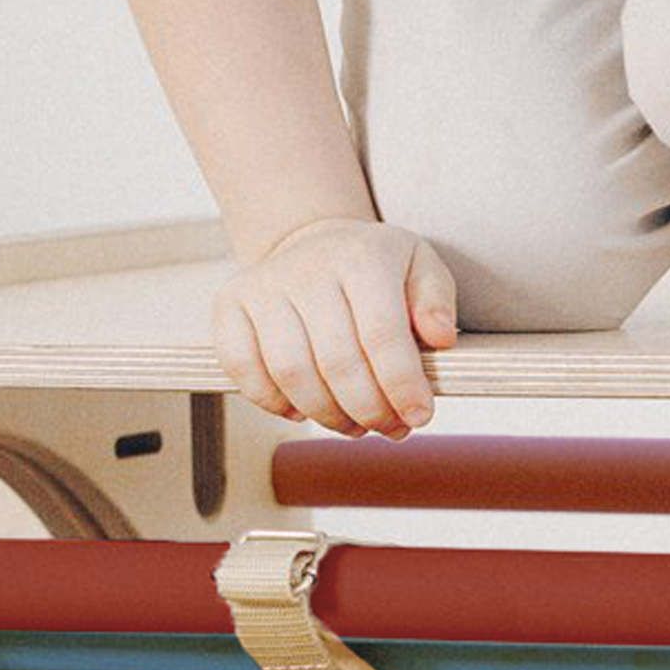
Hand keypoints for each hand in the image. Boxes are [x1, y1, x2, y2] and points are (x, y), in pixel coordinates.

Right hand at [214, 215, 456, 436]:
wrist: (314, 242)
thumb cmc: (373, 266)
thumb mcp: (420, 268)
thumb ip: (436, 302)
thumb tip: (440, 336)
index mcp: (360, 259)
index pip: (382, 336)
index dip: (402, 387)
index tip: (420, 416)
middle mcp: (307, 270)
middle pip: (338, 364)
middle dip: (370, 410)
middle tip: (391, 427)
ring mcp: (263, 287)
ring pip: (292, 374)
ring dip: (328, 416)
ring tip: (354, 425)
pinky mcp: (230, 305)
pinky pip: (243, 368)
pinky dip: (273, 402)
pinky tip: (303, 410)